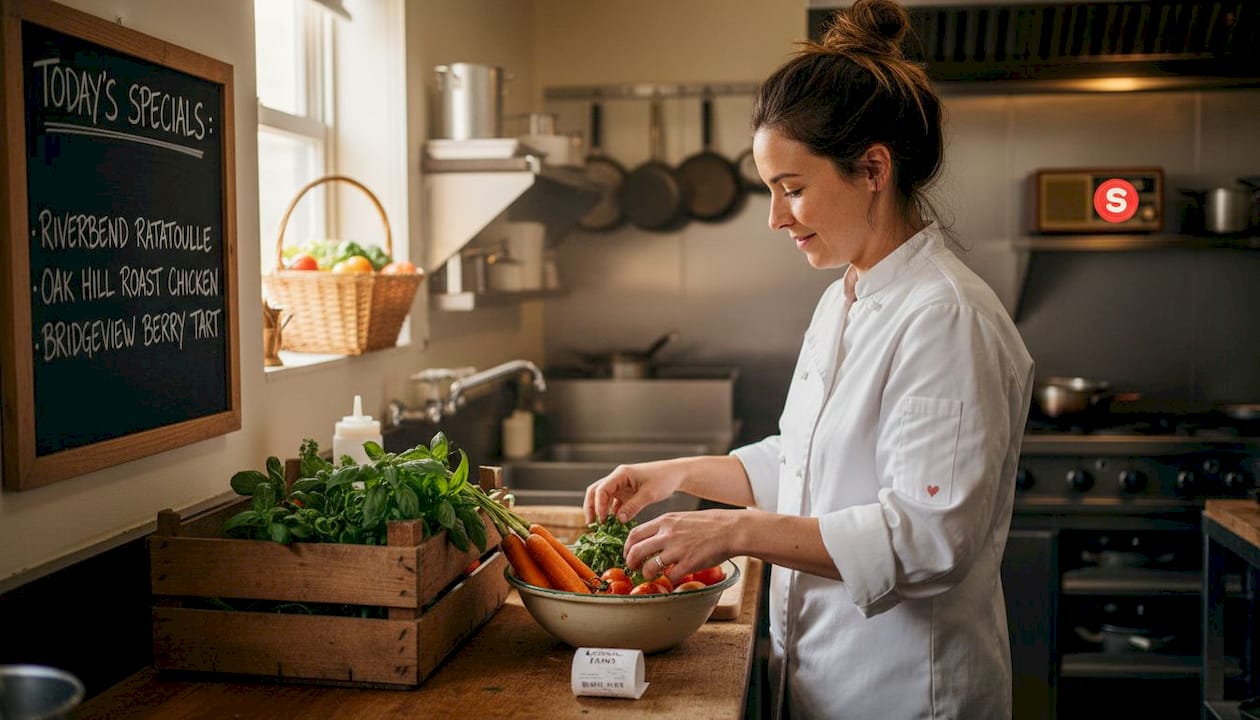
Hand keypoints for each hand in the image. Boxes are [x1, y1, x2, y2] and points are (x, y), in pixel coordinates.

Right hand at [583, 462, 679, 524]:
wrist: (675, 474)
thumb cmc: (664, 479)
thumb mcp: (649, 494)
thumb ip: (633, 506)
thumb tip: (617, 520)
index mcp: (621, 474)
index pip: (601, 489)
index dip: (599, 505)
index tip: (602, 520)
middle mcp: (617, 478)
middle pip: (596, 491)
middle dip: (591, 507)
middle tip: (591, 524)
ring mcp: (620, 486)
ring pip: (602, 498)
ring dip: (599, 511)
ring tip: (599, 527)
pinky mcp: (626, 493)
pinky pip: (613, 503)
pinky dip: (611, 513)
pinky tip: (612, 524)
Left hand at [622, 509, 738, 584]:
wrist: (730, 529)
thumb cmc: (709, 524)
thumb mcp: (681, 517)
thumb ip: (665, 527)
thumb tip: (651, 538)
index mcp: (665, 521)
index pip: (634, 534)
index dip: (627, 547)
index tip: (628, 554)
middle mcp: (667, 534)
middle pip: (635, 551)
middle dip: (630, 563)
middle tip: (633, 568)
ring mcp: (677, 549)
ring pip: (649, 566)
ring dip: (646, 574)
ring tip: (651, 575)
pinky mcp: (689, 563)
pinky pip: (670, 576)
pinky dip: (669, 580)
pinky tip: (672, 577)